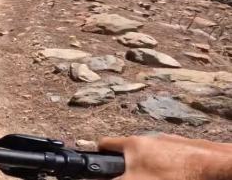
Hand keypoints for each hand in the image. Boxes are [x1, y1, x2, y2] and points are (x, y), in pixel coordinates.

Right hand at [99, 134, 231, 179]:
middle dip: (130, 167)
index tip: (98, 166)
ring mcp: (170, 142)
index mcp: (132, 144)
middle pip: (131, 152)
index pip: (106, 144)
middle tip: (135, 178)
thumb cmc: (172, 175)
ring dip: (151, 167)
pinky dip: (170, 169)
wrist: (214, 169)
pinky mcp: (188, 149)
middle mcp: (149, 137)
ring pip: (153, 156)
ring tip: (160, 179)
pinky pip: (172, 159)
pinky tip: (177, 178)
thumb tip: (98, 179)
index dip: (99, 155)